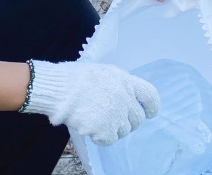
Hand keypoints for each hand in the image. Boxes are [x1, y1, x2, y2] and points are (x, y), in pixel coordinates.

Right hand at [22, 61, 159, 145]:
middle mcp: (126, 98)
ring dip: (113, 129)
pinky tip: (89, 128)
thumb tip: (125, 96)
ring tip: (96, 120)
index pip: (150, 96)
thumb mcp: (103, 72)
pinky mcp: (106, 129)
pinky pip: (110, 140)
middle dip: (128, 121)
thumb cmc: (74, 78)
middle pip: (137, 118)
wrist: (59, 89)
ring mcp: (117, 114)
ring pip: (124, 131)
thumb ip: (118, 84)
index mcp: (125, 81)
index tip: (149, 113)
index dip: (152, 107)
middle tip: (112, 120)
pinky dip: (101, 137)